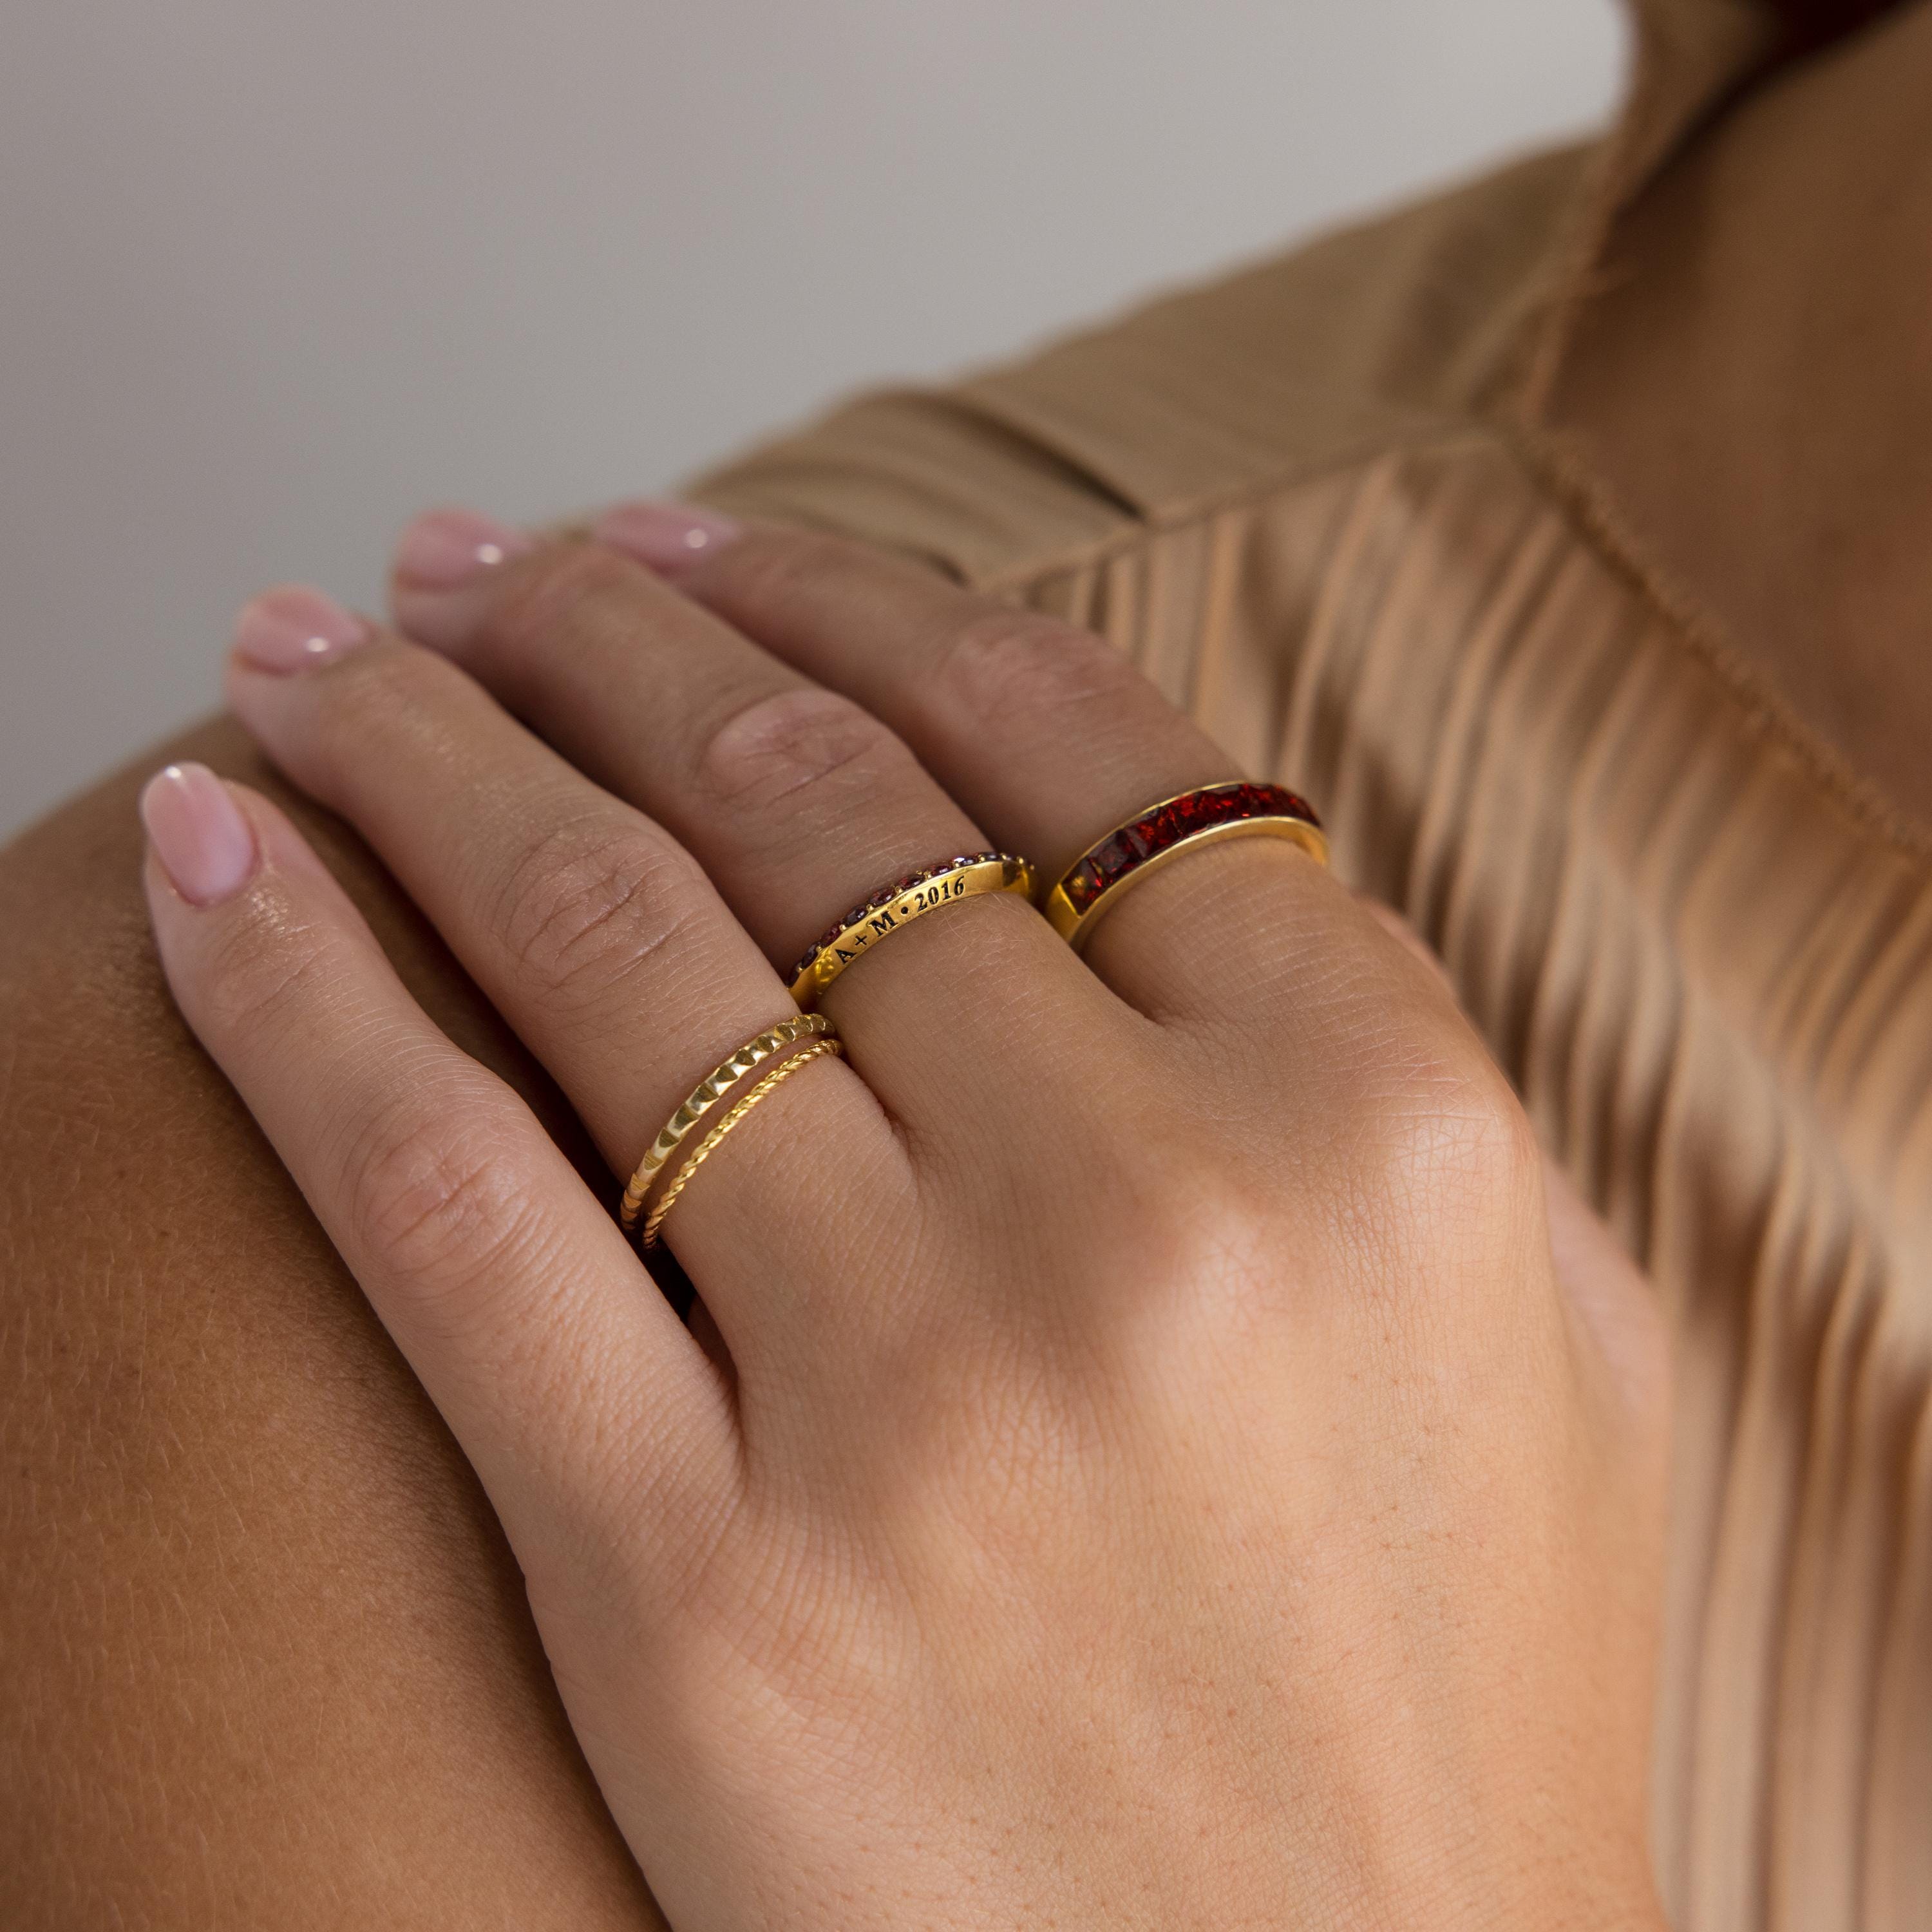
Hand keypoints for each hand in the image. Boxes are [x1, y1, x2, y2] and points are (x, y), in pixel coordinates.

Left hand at [139, 502, 1668, 1928]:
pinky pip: (449, 1201)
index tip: (696, 540)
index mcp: (1386, 1115)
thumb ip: (1398, 1074)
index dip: (849, 600)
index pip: (1069, 738)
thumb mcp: (1549, 1335)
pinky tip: (214, 848)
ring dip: (434, 751)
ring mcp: (922, 1393)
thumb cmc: (1471, 1694)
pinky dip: (301, 991)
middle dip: (605, 634)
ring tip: (324, 650)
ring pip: (613, 948)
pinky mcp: (701, 1595)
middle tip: (471, 559)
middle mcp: (1159, 1209)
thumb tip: (1203, 864)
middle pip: (814, 810)